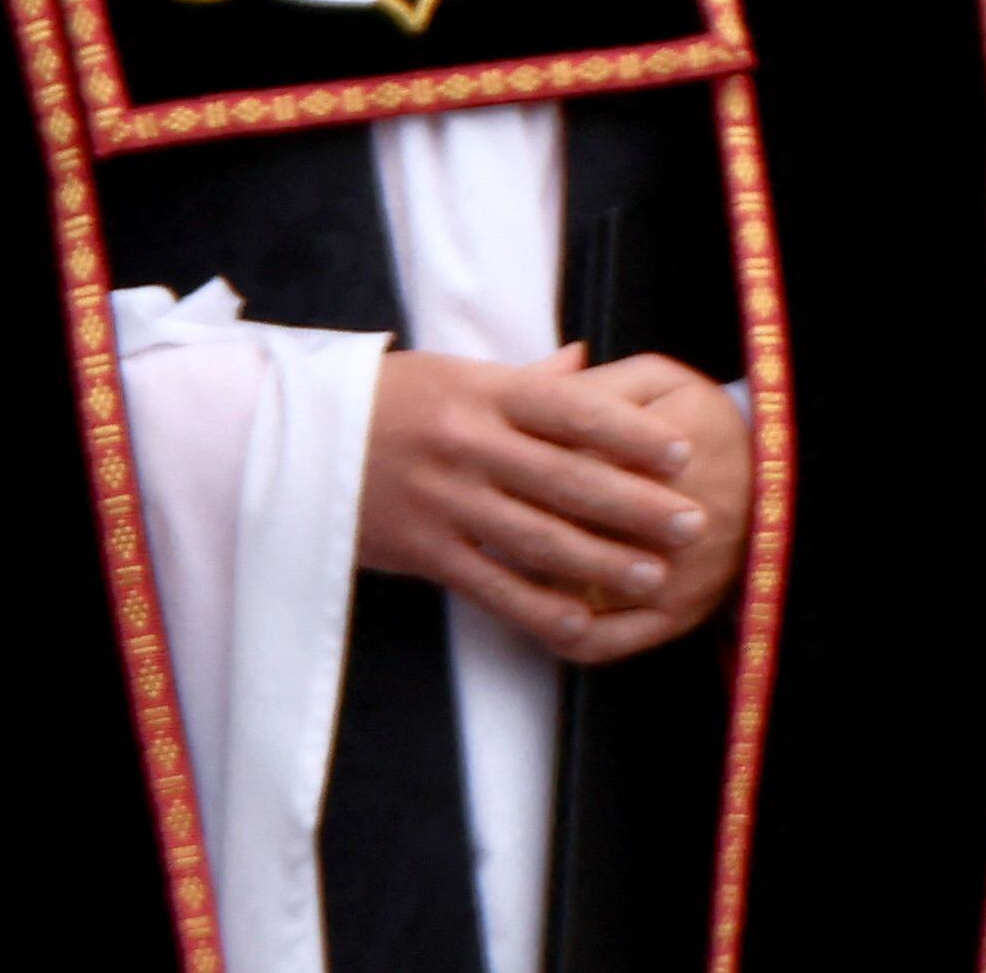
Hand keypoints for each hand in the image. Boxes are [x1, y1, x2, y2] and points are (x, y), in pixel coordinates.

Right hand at [358, 344, 733, 663]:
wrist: (293, 439)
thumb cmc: (391, 400)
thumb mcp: (457, 374)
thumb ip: (527, 380)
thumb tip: (589, 363)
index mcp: (486, 394)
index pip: (575, 412)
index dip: (634, 434)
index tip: (683, 453)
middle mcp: (469, 446)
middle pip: (569, 480)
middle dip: (637, 506)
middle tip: (692, 523)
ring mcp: (444, 501)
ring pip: (537, 536)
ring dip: (602, 561)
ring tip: (654, 576)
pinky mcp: (420, 550)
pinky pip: (488, 584)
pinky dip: (536, 607)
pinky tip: (580, 621)